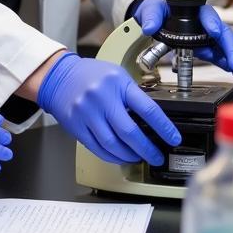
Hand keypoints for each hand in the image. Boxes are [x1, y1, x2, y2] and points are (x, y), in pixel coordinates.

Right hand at [36, 52, 180, 165]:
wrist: (58, 76)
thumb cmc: (90, 75)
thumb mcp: (117, 75)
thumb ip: (133, 94)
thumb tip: (152, 121)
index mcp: (117, 83)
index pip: (147, 108)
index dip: (164, 127)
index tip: (173, 139)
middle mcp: (102, 98)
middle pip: (129, 132)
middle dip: (147, 149)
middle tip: (156, 157)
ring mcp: (87, 113)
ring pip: (112, 144)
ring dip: (129, 155)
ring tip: (138, 157)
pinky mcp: (76, 126)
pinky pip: (97, 148)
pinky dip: (111, 156)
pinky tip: (119, 156)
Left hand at [133, 0, 232, 80]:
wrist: (155, 14)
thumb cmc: (158, 7)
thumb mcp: (152, 9)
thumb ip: (151, 17)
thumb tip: (149, 27)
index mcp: (193, 9)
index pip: (207, 14)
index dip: (211, 22)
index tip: (213, 31)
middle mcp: (203, 22)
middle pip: (222, 32)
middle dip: (230, 48)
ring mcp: (204, 34)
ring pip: (223, 45)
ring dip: (231, 58)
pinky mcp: (202, 45)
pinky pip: (215, 53)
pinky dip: (223, 62)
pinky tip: (230, 70)